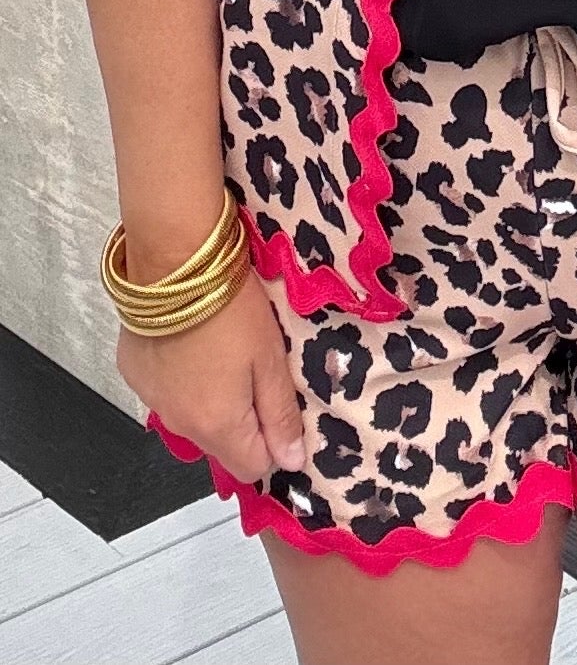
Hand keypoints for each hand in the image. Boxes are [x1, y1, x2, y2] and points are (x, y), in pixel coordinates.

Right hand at [116, 268, 306, 481]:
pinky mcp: (133, 372)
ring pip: (191, 416)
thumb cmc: (229, 308)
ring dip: (209, 396)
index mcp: (217, 426)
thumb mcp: (270, 357)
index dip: (272, 441)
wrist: (172, 262)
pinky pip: (165, 390)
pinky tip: (188, 340)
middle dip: (242, 416)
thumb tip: (290, 461)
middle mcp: (179, 424)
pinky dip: (180, 376)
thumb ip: (280, 414)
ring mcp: (151, 399)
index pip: (252, 466)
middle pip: (221, 443)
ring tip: (220, 348)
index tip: (277, 402)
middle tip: (252, 365)